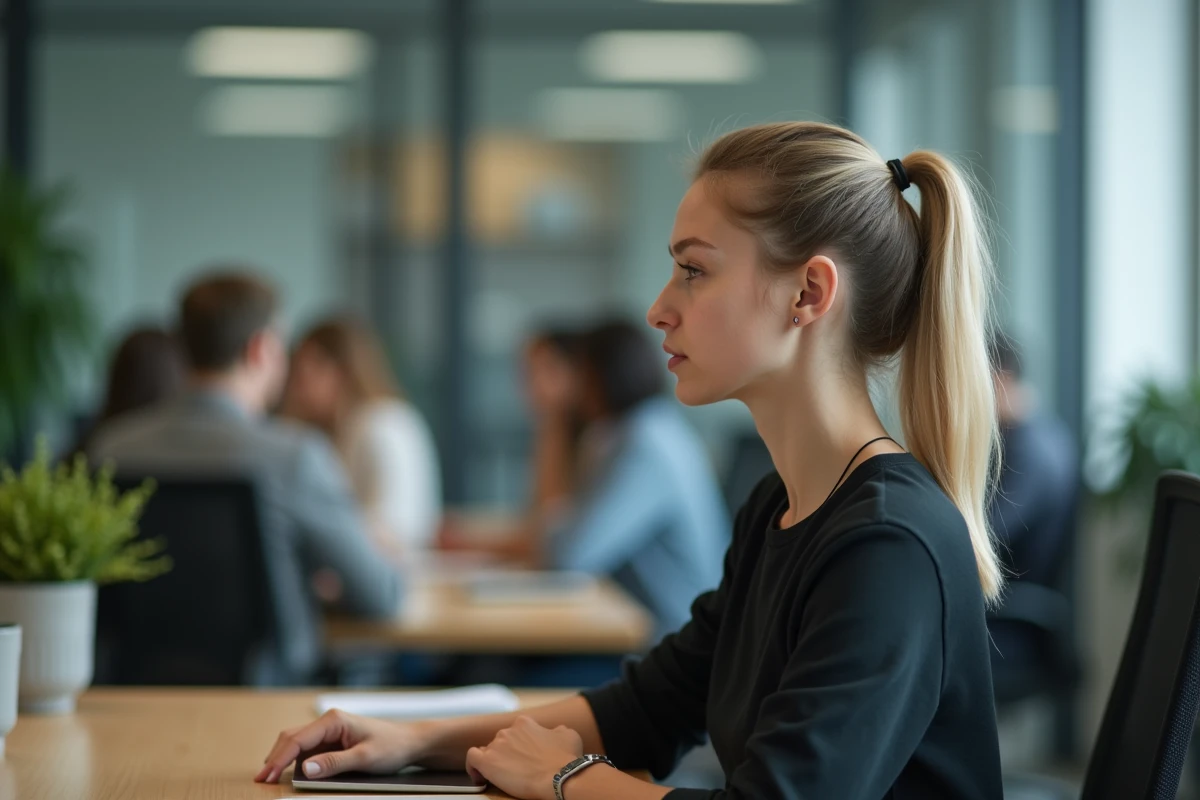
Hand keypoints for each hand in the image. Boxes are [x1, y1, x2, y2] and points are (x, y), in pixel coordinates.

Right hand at [255, 709, 428, 783]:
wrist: (410, 742)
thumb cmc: (392, 746)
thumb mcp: (365, 758)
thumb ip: (334, 763)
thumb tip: (306, 769)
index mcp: (334, 720)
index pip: (298, 739)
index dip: (279, 759)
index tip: (267, 776)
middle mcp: (328, 722)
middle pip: (291, 738)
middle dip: (275, 758)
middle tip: (262, 780)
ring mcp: (329, 731)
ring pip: (296, 742)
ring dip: (282, 758)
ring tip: (268, 777)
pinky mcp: (332, 741)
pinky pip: (307, 749)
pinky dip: (293, 759)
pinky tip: (286, 771)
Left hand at [466, 716, 582, 799]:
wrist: (559, 776)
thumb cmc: (566, 758)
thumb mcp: (568, 735)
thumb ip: (557, 730)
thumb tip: (555, 731)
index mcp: (525, 723)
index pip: (515, 732)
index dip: (519, 746)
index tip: (525, 757)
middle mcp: (508, 731)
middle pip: (501, 742)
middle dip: (508, 755)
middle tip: (518, 770)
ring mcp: (496, 746)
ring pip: (488, 751)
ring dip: (495, 762)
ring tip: (504, 777)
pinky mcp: (488, 762)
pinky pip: (472, 759)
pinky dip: (473, 767)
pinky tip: (480, 776)